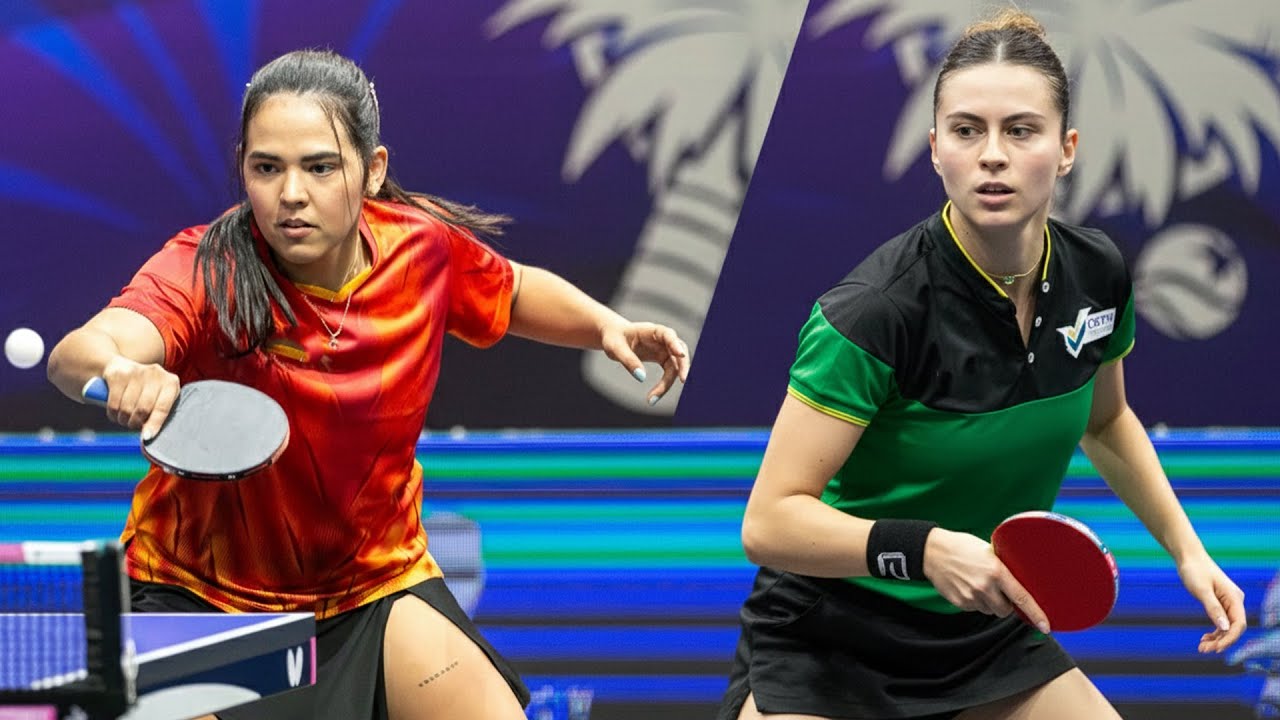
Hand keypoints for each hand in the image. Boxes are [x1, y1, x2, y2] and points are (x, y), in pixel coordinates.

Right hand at [97, 356, 180, 440]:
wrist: (123, 367)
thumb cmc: (146, 389)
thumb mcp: (159, 397)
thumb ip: (157, 414)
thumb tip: (148, 436)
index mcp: (170, 382)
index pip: (163, 408)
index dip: (154, 424)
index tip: (146, 437)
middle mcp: (155, 374)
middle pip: (143, 409)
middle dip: (135, 423)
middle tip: (133, 425)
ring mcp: (136, 372)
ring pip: (127, 408)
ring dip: (123, 419)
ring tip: (124, 419)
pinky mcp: (118, 375)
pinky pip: (113, 403)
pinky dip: (113, 414)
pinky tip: (115, 413)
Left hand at [600, 322, 689, 404]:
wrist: (614, 337)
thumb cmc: (614, 338)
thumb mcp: (615, 348)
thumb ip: (628, 361)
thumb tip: (642, 378)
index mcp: (651, 330)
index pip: (668, 334)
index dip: (675, 343)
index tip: (681, 354)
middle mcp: (662, 339)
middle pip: (679, 350)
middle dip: (683, 365)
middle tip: (683, 380)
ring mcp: (664, 349)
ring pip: (676, 365)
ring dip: (669, 382)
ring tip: (653, 398)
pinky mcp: (663, 359)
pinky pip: (669, 372)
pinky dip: (664, 385)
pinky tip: (654, 396)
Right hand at [923, 528, 1051, 632]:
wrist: (931, 552)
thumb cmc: (961, 547)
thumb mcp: (987, 550)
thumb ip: (1003, 567)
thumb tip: (1019, 579)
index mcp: (997, 571)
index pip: (1022, 598)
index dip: (1036, 614)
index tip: (1046, 626)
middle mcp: (985, 586)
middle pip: (1006, 611)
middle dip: (1005, 604)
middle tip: (998, 590)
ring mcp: (971, 597)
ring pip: (990, 611)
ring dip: (990, 603)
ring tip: (979, 585)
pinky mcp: (960, 603)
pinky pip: (975, 609)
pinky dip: (976, 602)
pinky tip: (968, 586)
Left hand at [1176, 554, 1246, 652]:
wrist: (1188, 556)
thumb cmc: (1194, 570)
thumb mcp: (1202, 590)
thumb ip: (1213, 609)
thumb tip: (1224, 628)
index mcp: (1234, 598)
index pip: (1239, 624)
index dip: (1229, 639)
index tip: (1216, 649)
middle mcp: (1235, 601)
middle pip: (1233, 628)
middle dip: (1221, 641)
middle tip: (1203, 650)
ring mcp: (1228, 602)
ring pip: (1227, 627)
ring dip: (1216, 639)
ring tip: (1202, 647)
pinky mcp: (1219, 603)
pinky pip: (1221, 621)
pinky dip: (1214, 631)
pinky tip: (1205, 638)